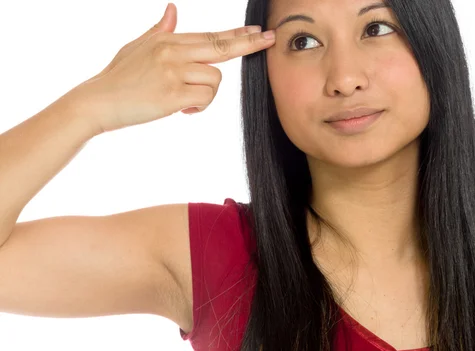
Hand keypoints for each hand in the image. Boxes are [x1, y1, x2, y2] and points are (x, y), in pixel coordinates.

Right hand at [70, 3, 274, 133]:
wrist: (98, 101)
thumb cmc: (118, 76)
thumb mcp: (138, 46)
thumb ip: (160, 30)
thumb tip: (173, 10)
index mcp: (169, 40)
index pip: (211, 35)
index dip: (237, 33)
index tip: (258, 30)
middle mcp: (174, 51)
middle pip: (222, 46)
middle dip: (250, 42)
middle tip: (271, 39)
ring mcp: (174, 71)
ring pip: (215, 79)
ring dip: (207, 94)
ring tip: (186, 101)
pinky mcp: (173, 94)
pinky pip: (206, 98)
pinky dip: (200, 107)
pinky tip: (184, 110)